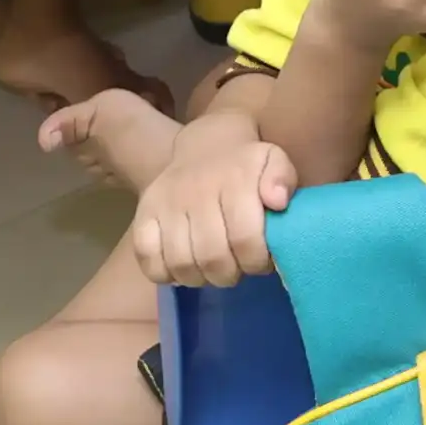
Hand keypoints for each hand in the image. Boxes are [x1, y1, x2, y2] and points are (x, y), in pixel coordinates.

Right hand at [130, 128, 296, 286]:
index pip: (245, 237)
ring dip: (200, 278)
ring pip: (180, 263)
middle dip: (230, 274)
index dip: (256, 261)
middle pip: (211, 257)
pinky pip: (147, 258)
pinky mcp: (143, 214)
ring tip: (213, 270)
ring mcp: (166, 203)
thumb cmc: (246, 165)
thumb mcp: (273, 160)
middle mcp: (196, 191)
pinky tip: (183, 267)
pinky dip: (164, 273)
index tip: (261, 262)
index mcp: (234, 180)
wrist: (206, 146)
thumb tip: (278, 201)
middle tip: (237, 269)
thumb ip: (282, 178)